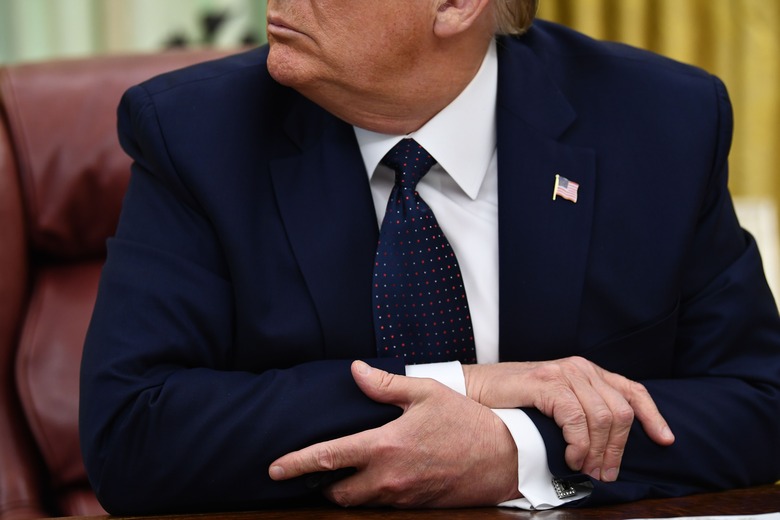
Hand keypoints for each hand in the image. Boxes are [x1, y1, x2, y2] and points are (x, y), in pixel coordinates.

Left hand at [269, 360, 521, 507]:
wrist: (503, 456)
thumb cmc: (465, 421)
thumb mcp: (425, 393)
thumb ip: (384, 385)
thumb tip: (356, 370)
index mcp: (385, 446)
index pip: (328, 458)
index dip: (297, 464)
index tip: (274, 469)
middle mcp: (388, 478)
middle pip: (337, 494)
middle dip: (323, 485)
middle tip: (318, 470)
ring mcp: (402, 497)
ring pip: (359, 503)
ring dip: (348, 491)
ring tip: (345, 473)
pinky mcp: (416, 506)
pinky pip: (382, 506)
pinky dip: (372, 495)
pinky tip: (377, 478)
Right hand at [463, 357, 674, 481]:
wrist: (475, 389)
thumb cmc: (513, 402)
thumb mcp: (556, 403)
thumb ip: (581, 412)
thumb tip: (608, 447)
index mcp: (587, 372)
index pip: (632, 391)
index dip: (654, 416)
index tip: (665, 440)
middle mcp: (580, 368)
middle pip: (621, 412)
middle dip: (617, 449)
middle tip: (603, 473)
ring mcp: (563, 373)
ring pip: (603, 417)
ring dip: (598, 451)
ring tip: (585, 468)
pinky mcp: (546, 382)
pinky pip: (576, 417)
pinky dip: (579, 443)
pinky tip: (571, 456)